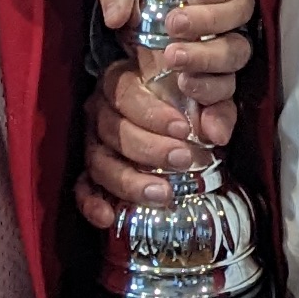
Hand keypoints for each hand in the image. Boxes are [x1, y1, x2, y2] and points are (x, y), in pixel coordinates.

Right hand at [74, 51, 238, 224]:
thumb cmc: (187, 98)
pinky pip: (83, 187)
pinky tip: (108, 217)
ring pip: (99, 161)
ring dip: (128, 180)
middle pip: (113, 130)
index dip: (152, 113)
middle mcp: (101, 109)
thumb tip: (216, 134)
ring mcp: (93, 141)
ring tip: (163, 194)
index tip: (184, 129)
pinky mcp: (90, 171)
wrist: (172, 114)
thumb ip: (214, 107)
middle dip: (149, 148)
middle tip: (184, 160)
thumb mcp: (205, 94)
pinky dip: (91, 203)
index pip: (127, 94)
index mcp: (121, 81)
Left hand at [95, 0, 257, 127]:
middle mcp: (230, 10)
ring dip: (208, 61)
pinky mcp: (217, 83)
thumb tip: (117, 17)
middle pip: (240, 14)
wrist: (130, 29)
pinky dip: (222, 116)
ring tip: (177, 65)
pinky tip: (210, 130)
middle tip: (174, 28)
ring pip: (235, 54)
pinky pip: (229, 100)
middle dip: (209, 22)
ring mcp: (226, 48)